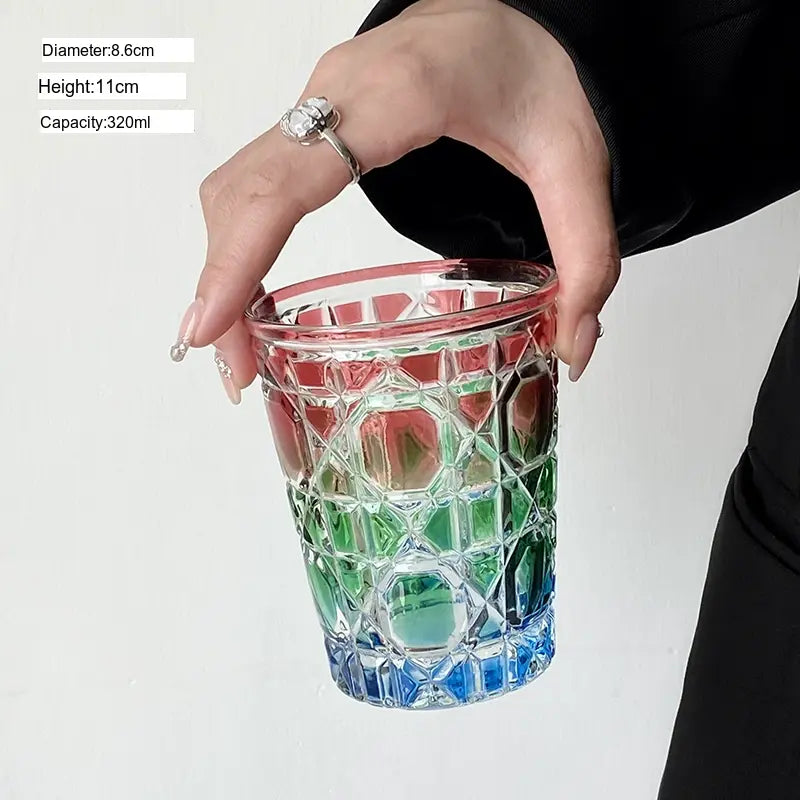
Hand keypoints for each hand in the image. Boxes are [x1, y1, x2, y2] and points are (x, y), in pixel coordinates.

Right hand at [170, 0, 618, 402]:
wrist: (512, 15)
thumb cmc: (536, 69)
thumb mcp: (577, 163)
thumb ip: (589, 258)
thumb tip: (573, 348)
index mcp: (399, 96)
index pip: (292, 181)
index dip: (237, 257)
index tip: (210, 326)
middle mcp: (338, 91)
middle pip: (243, 192)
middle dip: (221, 284)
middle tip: (235, 370)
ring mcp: (317, 100)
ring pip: (236, 185)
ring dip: (221, 266)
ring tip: (237, 347)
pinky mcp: (315, 116)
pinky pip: (254, 177)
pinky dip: (237, 239)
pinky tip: (249, 290)